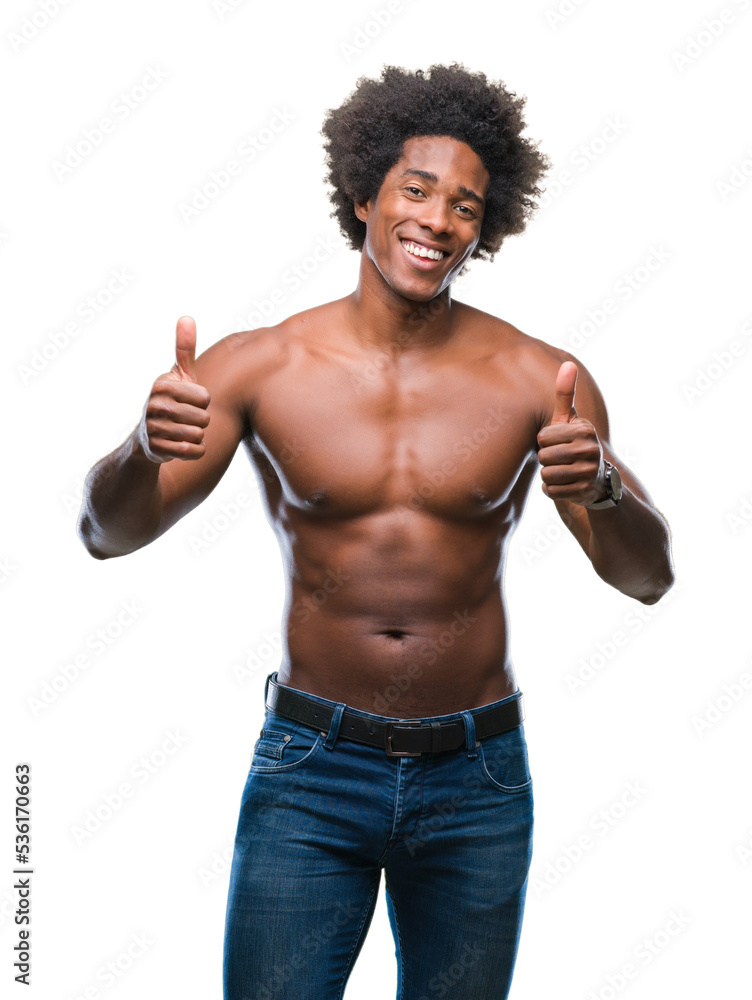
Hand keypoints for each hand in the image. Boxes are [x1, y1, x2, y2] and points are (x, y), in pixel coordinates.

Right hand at [137, 316, 210, 462]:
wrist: (146, 439)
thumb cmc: (171, 401)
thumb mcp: (178, 376)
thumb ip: (184, 349)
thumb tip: (187, 317)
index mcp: (162, 385)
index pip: (205, 398)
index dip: (202, 402)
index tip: (188, 402)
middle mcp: (154, 405)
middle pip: (204, 418)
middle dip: (201, 421)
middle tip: (185, 419)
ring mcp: (153, 428)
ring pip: (199, 436)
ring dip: (197, 437)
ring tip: (182, 432)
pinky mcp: (157, 450)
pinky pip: (194, 452)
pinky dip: (194, 452)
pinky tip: (181, 446)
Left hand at [536, 361, 605, 505]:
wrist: (597, 479)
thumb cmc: (575, 442)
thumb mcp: (570, 419)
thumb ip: (565, 394)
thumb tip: (568, 364)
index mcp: (585, 429)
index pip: (543, 438)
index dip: (545, 442)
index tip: (559, 442)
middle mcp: (590, 450)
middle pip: (543, 457)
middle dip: (546, 460)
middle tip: (561, 459)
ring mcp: (589, 472)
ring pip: (546, 475)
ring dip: (549, 475)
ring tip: (563, 471)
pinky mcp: (584, 491)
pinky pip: (551, 491)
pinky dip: (552, 490)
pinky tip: (565, 484)